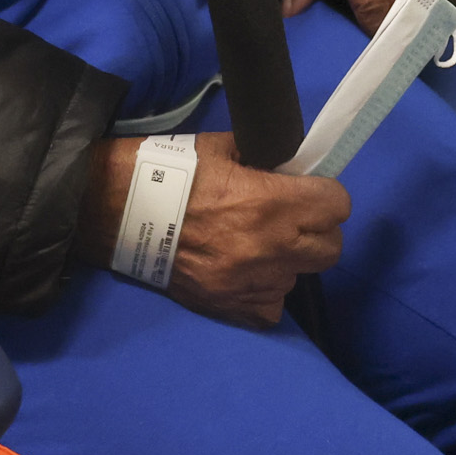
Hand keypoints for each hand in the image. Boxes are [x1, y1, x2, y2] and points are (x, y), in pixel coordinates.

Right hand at [84, 132, 348, 328]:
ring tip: (263, 243)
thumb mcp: (225, 147)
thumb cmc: (173, 171)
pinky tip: (249, 272)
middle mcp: (269, 247)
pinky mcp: (229, 306)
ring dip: (290, 259)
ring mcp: (250, 282)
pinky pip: (271, 306)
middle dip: (318, 229)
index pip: (337, 206)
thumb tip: (295, 164)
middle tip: (295, 217)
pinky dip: (266, 290)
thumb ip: (267, 157)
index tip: (311, 191)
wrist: (118, 212)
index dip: (327, 195)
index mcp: (271, 202)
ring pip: (301, 277)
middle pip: (331, 248)